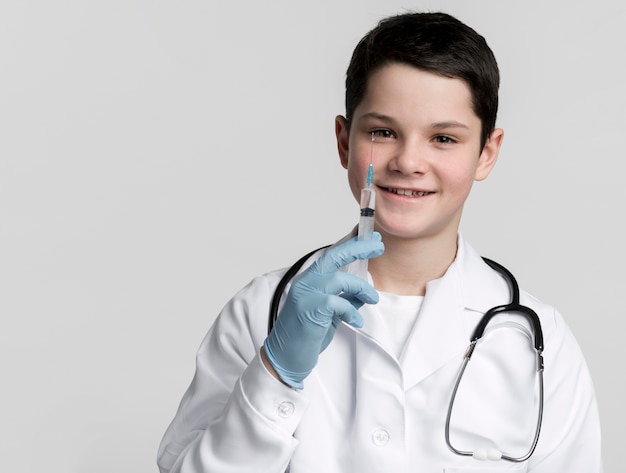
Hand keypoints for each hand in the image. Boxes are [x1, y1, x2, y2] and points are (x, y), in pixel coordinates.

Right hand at [263, 234, 383, 388]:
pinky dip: (351, 310)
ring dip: (361, 287)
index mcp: (309, 280)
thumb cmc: (304, 336)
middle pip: (333, 257)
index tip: (371, 239)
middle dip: (358, 248)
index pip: (331, 256)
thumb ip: (345, 300)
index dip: (352, 245)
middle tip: (378, 245)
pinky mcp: (309, 310)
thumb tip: (363, 292)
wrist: (285, 358)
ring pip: (339, 279)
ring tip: (373, 298)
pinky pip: (337, 303)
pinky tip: (356, 320)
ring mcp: (305, 295)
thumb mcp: (329, 314)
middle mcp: (305, 283)